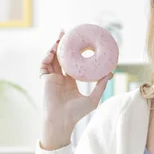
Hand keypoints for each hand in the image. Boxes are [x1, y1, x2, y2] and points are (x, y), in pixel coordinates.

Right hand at [39, 30, 111, 148]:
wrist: (62, 121)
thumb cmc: (77, 114)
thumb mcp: (93, 98)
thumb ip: (100, 85)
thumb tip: (110, 72)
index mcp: (70, 82)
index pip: (71, 63)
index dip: (73, 53)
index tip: (78, 42)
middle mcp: (60, 79)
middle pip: (60, 58)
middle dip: (62, 45)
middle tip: (65, 32)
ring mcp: (52, 79)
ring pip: (51, 59)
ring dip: (54, 47)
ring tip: (60, 36)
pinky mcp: (45, 80)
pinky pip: (44, 65)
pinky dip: (47, 57)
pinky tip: (53, 50)